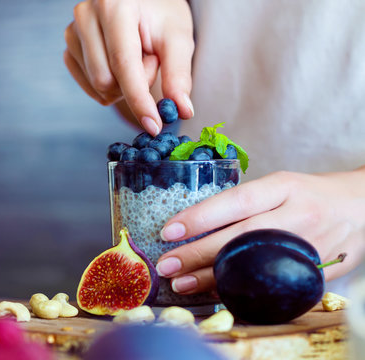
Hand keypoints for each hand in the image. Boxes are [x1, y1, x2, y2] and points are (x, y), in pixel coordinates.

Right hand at [64, 0, 194, 135]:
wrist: (142, 4)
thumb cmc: (161, 15)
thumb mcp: (177, 38)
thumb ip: (178, 74)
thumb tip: (182, 111)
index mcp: (114, 4)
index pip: (123, 63)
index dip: (139, 99)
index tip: (154, 126)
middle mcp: (86, 15)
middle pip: (107, 80)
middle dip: (135, 83)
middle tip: (151, 60)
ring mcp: (72, 32)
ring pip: (98, 87)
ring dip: (124, 85)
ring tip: (136, 57)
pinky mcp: (69, 49)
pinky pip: (90, 88)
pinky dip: (111, 86)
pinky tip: (119, 64)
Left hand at [156, 169, 364, 294]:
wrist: (362, 207)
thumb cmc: (309, 194)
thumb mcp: (279, 184)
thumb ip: (245, 202)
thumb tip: (195, 224)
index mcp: (284, 187)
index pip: (236, 202)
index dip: (201, 217)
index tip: (168, 230)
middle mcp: (297, 215)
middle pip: (241, 237)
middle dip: (197, 253)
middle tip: (166, 264)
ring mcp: (309, 247)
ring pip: (254, 265)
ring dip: (212, 278)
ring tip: (181, 283)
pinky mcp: (315, 272)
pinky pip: (272, 284)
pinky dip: (241, 290)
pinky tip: (215, 294)